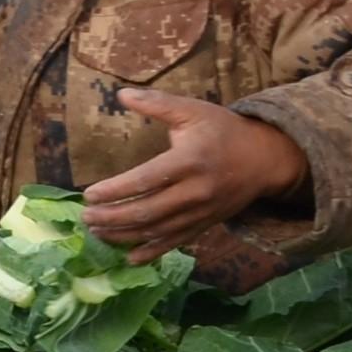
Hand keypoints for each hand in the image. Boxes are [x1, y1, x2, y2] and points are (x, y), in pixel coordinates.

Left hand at [79, 88, 309, 256]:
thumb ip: (157, 103)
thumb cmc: (224, 131)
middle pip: (148, 211)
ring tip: (96, 231)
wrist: (265, 159)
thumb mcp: (193, 111)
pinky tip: (129, 257)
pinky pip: (176, 242)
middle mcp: (196, 191)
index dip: (116, 190)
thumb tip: (121, 93)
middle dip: (112, 217)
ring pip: (158, 230)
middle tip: (85, 216)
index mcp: (189, 161)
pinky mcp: (206, 224)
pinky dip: (152, 252)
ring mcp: (201, 212)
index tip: (89, 194)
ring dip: (124, 235)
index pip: (146, 180)